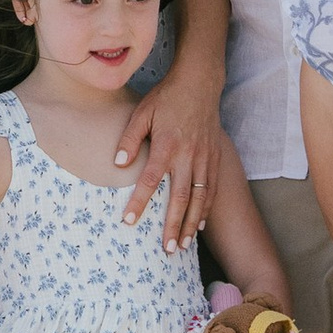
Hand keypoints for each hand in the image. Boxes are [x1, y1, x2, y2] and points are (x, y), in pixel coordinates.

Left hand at [108, 70, 225, 244]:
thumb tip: (117, 163)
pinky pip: (212, 188)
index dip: (139, 201)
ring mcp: (204, 158)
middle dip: (173, 225)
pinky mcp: (215, 157)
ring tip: (183, 245)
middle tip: (167, 249)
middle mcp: (188, 155)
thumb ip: (129, 139)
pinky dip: (206, 208)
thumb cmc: (166, 98)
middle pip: (180, 196)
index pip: (150, 179)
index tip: (129, 221)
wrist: (199, 83)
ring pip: (199, 197)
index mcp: (167, 145)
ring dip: (191, 223)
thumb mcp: (142, 112)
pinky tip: (200, 225)